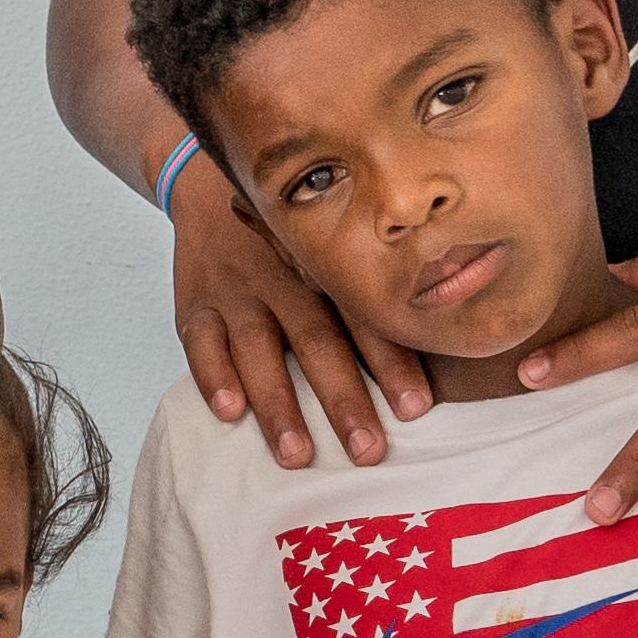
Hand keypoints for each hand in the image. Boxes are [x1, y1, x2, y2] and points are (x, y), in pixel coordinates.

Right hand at [170, 160, 425, 471]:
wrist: (210, 183)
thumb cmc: (294, 234)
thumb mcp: (334, 240)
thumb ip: (370, 288)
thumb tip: (442, 337)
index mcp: (328, 265)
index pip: (365, 317)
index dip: (391, 362)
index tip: (416, 408)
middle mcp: (284, 275)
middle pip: (316, 340)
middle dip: (342, 398)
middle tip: (368, 450)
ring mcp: (237, 288)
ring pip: (257, 347)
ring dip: (277, 403)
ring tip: (298, 455)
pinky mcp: (194, 302)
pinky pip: (200, 340)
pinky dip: (213, 375)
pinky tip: (231, 412)